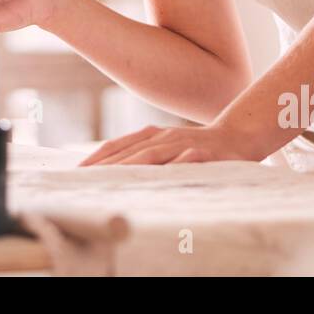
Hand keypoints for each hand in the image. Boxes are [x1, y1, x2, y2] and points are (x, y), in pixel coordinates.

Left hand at [77, 121, 265, 165]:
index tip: (77, 170)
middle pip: (129, 152)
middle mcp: (163, 137)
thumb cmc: (195, 147)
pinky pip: (185, 161)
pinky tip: (160, 176)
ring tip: (111, 178)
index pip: (118, 145)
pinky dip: (171, 167)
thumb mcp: (166, 148)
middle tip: (85, 179)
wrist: (237, 136)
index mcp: (151, 135)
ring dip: (131, 166)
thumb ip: (143, 155)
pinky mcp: (204, 154)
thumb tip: (111, 169)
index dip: (97, 157)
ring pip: (152, 156)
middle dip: (106, 166)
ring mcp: (183, 144)